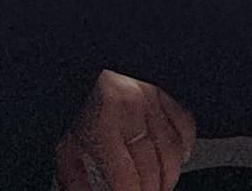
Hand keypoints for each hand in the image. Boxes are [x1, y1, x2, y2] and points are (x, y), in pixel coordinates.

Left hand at [57, 71, 193, 190]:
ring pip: (172, 149)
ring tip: (161, 187)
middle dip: (150, 190)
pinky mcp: (165, 91)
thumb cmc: (76, 107)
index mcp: (102, 124)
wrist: (84, 73)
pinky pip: (185, 124)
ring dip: (169, 176)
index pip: (125, 176)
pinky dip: (185, 147)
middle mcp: (131, 109)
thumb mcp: (65, 145)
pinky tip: (179, 160)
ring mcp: (152, 98)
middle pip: (151, 166)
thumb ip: (76, 179)